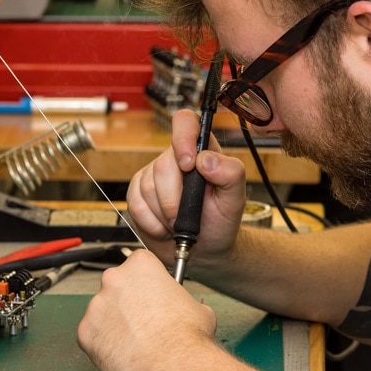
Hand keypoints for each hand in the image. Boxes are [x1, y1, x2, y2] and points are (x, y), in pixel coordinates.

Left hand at [77, 249, 216, 370]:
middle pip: (117, 286)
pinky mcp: (85, 332)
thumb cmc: (185, 336)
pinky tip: (123, 352)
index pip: (139, 265)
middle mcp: (114, 280)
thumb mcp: (196, 306)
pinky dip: (105, 344)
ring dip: (115, 323)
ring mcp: (96, 306)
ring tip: (136, 341)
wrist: (171, 364)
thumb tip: (182, 309)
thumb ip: (180, 301)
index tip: (151, 295)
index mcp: (141, 266)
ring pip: (103, 312)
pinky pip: (93, 336)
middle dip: (127, 301)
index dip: (147, 283)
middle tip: (144, 320)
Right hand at [126, 109, 247, 264]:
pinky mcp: (137, 193)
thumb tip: (206, 160)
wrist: (204, 248)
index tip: (189, 165)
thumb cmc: (221, 220)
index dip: (182, 138)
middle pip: (163, 164)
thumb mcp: (235, 198)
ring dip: (165, 213)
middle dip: (175, 198)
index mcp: (201, 149)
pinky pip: (135, 203)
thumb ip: (230, 174)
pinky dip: (151, 222)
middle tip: (188, 216)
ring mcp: (153, 174)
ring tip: (179, 223)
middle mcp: (175, 157)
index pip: (185, 122)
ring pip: (147, 186)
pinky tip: (164, 227)